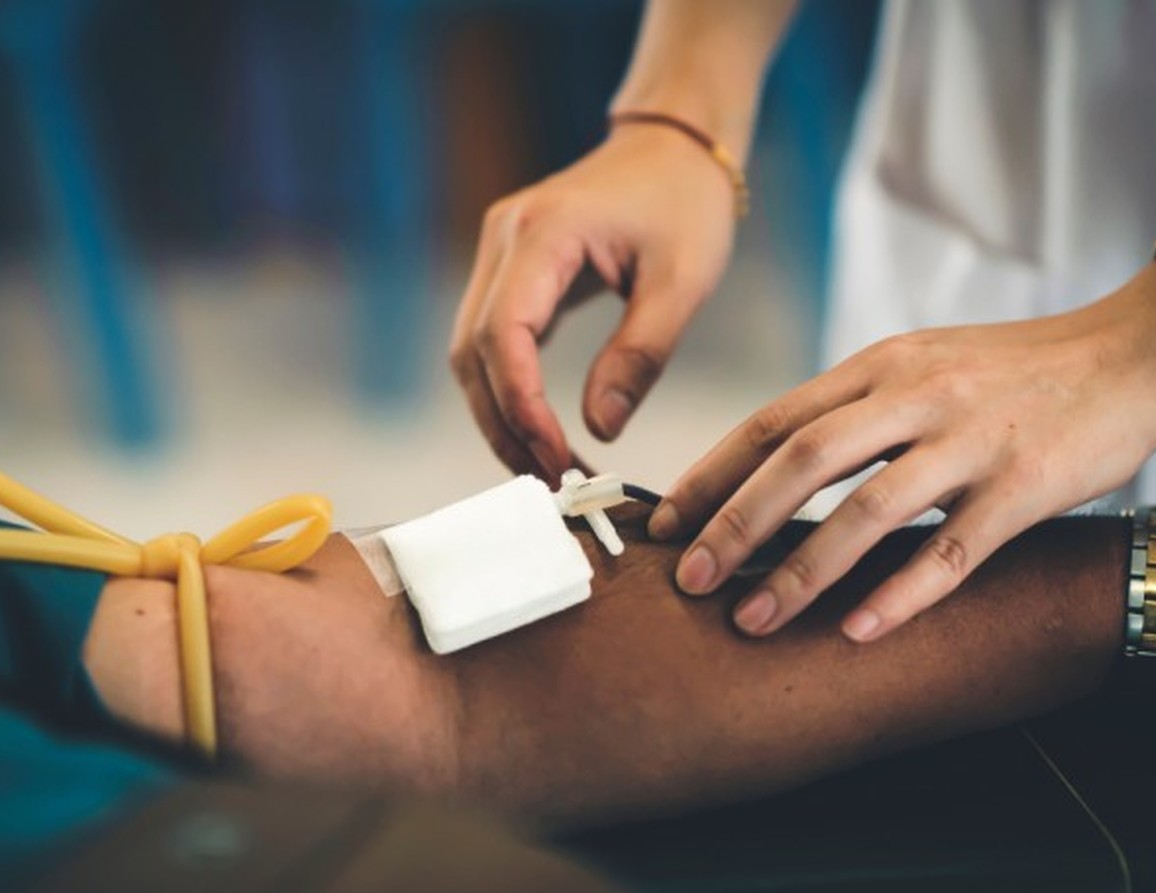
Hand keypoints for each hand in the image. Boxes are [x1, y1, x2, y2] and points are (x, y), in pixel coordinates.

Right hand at [450, 124, 736, 479]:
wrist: (672, 147)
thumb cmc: (685, 203)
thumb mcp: (682, 282)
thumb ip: (639, 355)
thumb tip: (599, 429)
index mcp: (544, 233)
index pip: (505, 335)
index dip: (521, 406)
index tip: (558, 459)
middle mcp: (504, 239)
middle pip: (473, 353)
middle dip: (506, 426)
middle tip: (554, 482)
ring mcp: (498, 253)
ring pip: (471, 353)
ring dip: (500, 416)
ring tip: (547, 468)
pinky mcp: (509, 271)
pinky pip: (490, 342)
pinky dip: (507, 392)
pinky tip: (539, 431)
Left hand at [649, 260, 1155, 641]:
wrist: (1132, 350)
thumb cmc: (1012, 368)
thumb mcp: (921, 363)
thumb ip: (855, 406)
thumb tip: (775, 463)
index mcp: (879, 366)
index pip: (773, 421)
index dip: (712, 475)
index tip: (665, 523)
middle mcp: (915, 396)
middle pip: (803, 461)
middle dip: (736, 524)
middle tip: (689, 580)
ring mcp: (971, 439)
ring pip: (869, 510)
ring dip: (803, 571)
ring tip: (753, 620)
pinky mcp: (1026, 485)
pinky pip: (953, 550)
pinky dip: (901, 593)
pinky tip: (857, 632)